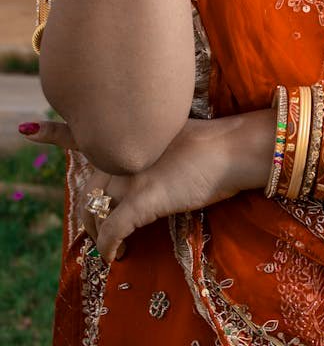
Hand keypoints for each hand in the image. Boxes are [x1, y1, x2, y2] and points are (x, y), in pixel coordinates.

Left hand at [22, 110, 274, 263]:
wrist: (233, 149)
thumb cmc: (213, 143)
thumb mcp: (175, 134)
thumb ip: (152, 146)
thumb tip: (144, 164)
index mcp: (131, 133)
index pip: (82, 131)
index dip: (53, 132)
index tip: (28, 130)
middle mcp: (125, 151)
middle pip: (89, 183)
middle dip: (88, 209)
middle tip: (96, 226)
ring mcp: (133, 174)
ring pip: (96, 208)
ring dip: (97, 230)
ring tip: (110, 243)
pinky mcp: (145, 198)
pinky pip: (114, 229)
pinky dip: (110, 246)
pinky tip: (116, 256)